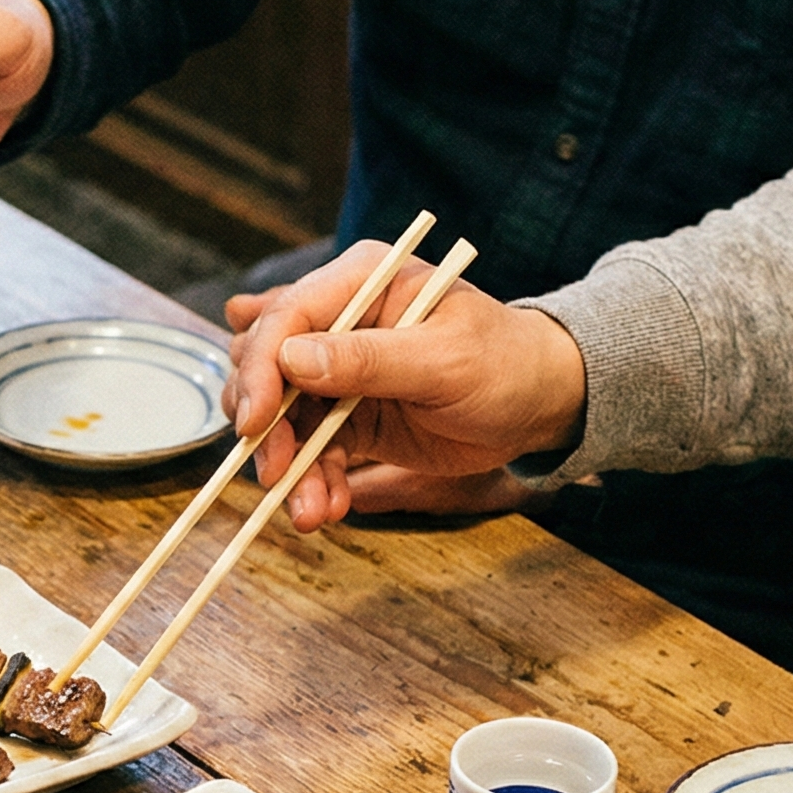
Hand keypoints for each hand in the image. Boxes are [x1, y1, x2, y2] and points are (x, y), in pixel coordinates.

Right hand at [221, 241, 589, 532]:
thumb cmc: (505, 363)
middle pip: (265, 366)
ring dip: (287, 466)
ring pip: (281, 417)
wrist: (538, 405)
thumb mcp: (444, 360)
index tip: (254, 422)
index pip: (286, 316)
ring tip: (310, 510)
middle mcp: (339, 320)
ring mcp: (337, 370)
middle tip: (274, 471)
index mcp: (361, 282)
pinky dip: (311, 481)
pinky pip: (308, 449)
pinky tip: (328, 508)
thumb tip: (292, 360)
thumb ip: (369, 358)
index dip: (260, 368)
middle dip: (264, 425)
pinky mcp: (343, 415)